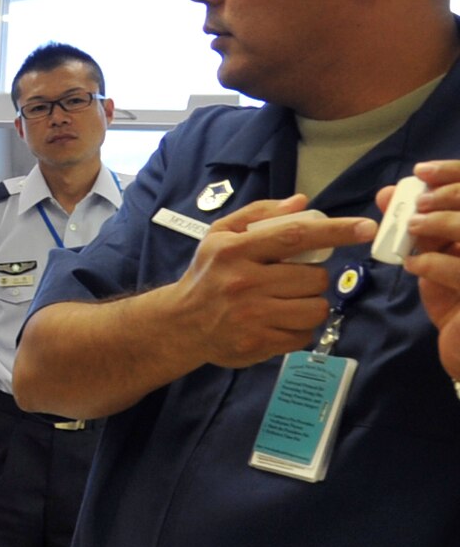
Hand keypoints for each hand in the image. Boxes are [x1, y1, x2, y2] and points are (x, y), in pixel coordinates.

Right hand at [169, 196, 375, 369]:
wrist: (180, 324)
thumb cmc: (207, 274)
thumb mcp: (220, 236)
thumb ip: (259, 215)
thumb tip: (301, 202)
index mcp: (235, 251)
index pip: (293, 235)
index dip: (334, 230)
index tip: (365, 227)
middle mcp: (243, 283)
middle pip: (313, 278)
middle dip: (313, 278)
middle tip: (291, 279)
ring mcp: (251, 317)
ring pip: (315, 308)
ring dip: (309, 304)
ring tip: (286, 301)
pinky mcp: (258, 344)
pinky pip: (304, 335)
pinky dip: (298, 328)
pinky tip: (277, 321)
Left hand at [391, 159, 459, 379]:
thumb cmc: (456, 297)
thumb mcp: (435, 256)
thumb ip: (417, 223)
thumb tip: (386, 193)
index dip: (454, 173)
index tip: (420, 173)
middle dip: (448, 195)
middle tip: (415, 205)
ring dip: (441, 224)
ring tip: (413, 230)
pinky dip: (434, 263)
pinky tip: (414, 266)